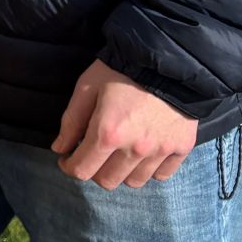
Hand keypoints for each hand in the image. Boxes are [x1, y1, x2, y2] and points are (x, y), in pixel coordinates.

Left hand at [51, 59, 196, 189]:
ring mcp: (160, 151)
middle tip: (93, 153)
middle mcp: (135, 149)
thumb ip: (72, 121)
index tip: (67, 158)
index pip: (82, 170)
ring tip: (118, 153)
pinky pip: (161, 175)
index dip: (69, 167)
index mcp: (107, 134)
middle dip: (94, 170)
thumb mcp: (87, 88)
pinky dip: (149, 169)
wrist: (168, 59)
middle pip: (107, 181)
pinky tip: (143, 153)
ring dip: (121, 172)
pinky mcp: (181, 147)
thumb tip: (60, 149)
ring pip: (134, 182)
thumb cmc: (121, 70)